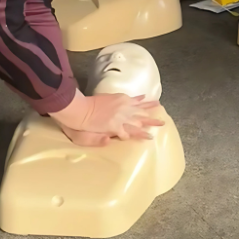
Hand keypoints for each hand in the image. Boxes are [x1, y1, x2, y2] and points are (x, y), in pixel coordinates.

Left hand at [50, 90, 165, 146]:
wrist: (76, 109)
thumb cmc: (79, 127)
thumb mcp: (85, 139)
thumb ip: (98, 141)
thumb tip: (110, 140)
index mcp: (115, 127)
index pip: (132, 132)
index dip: (142, 135)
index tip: (151, 137)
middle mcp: (120, 115)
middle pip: (139, 119)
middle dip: (151, 122)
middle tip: (162, 122)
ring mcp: (120, 106)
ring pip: (138, 107)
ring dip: (149, 108)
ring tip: (159, 107)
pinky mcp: (117, 98)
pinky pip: (131, 98)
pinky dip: (139, 98)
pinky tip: (145, 97)